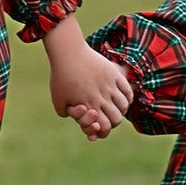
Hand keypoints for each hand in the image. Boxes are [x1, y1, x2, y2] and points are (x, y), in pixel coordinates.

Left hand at [42, 15, 132, 136]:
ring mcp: (109, 85)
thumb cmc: (61, 76)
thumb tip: (74, 119)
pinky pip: (127, 91)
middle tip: (110, 118)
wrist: (68, 52)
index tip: (101, 127)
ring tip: (116, 108)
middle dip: (113, 122)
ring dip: (121, 110)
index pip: (105, 127)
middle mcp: (101, 98)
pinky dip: (127, 97)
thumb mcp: (58, 98)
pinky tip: (122, 97)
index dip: (104, 131)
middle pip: (117, 118)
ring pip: (124, 105)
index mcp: (89, 106)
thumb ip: (65, 112)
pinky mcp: (114, 74)